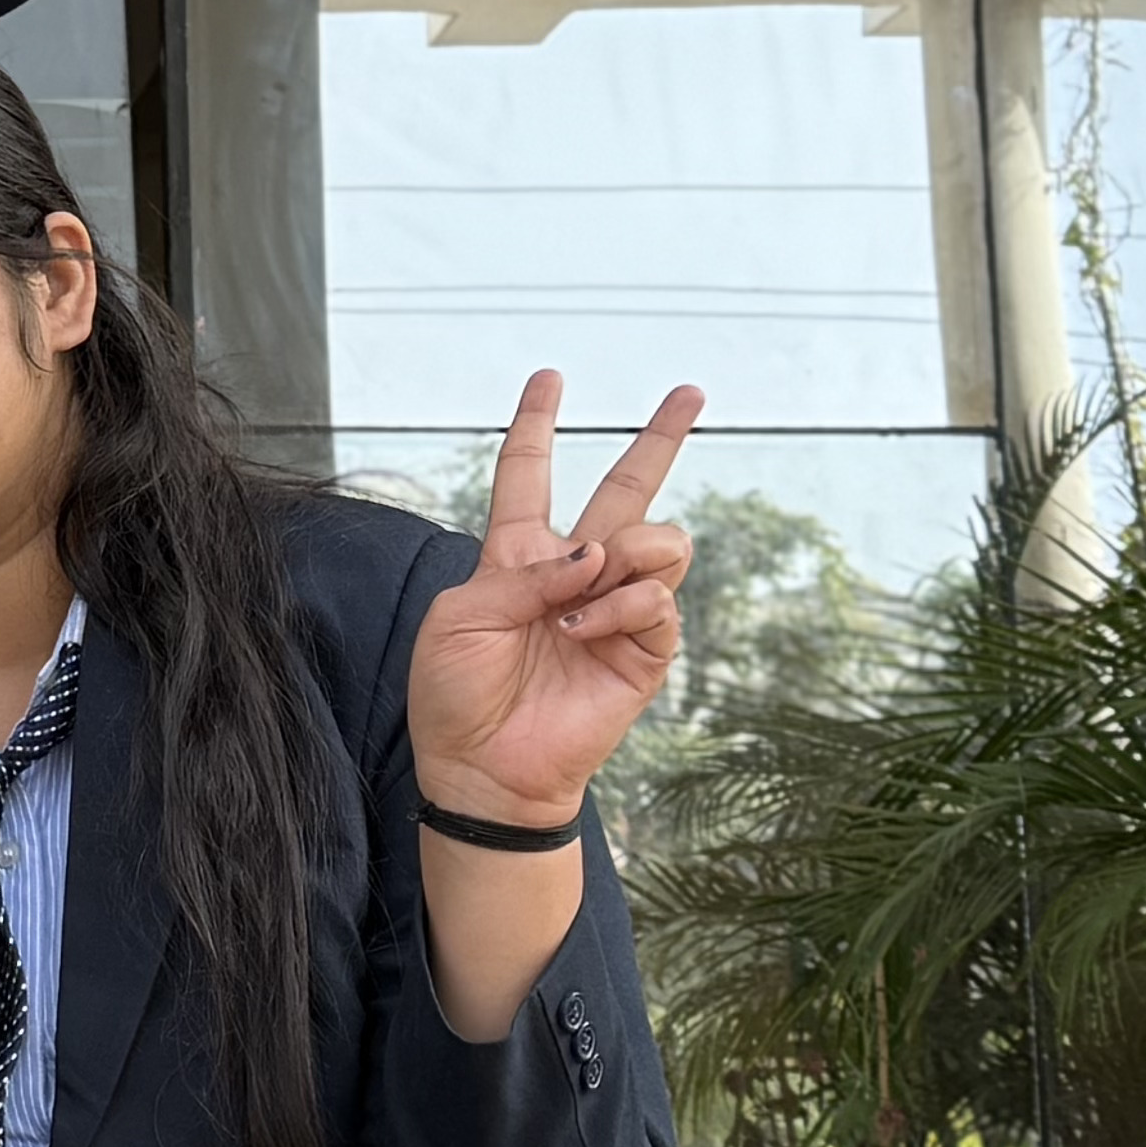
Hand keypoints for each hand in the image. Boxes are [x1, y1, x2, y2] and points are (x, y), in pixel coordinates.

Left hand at [404, 371, 701, 828]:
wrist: (484, 767)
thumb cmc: (455, 695)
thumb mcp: (459, 617)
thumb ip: (524, 574)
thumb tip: (597, 554)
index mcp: (517, 556)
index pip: (528, 474)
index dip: (536, 424)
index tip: (548, 378)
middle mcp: (573, 573)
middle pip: (626, 490)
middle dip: (660, 438)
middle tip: (690, 392)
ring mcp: (614, 609)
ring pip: (658, 540)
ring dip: (626, 552)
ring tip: (584, 592)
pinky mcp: (644, 651)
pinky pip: (657, 600)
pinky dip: (620, 607)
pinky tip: (581, 632)